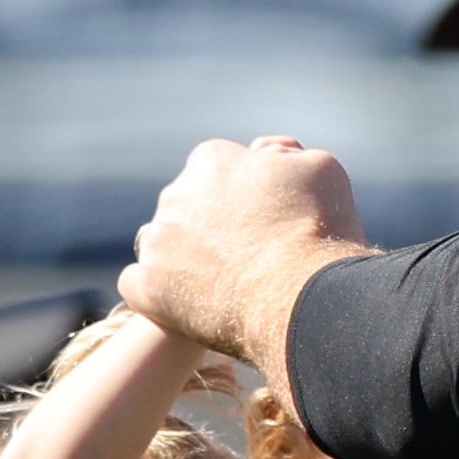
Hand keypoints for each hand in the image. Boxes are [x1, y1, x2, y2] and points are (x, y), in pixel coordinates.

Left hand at [122, 135, 368, 367]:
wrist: (301, 296)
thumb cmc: (319, 231)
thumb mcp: (321, 170)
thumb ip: (290, 157)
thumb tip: (273, 156)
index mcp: (212, 159)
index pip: (218, 171)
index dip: (242, 196)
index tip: (263, 220)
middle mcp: (175, 194)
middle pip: (188, 206)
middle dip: (212, 226)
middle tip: (249, 256)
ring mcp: (158, 242)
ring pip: (162, 243)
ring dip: (183, 257)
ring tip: (221, 282)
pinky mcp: (147, 289)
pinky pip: (137, 284)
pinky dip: (157, 292)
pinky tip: (184, 302)